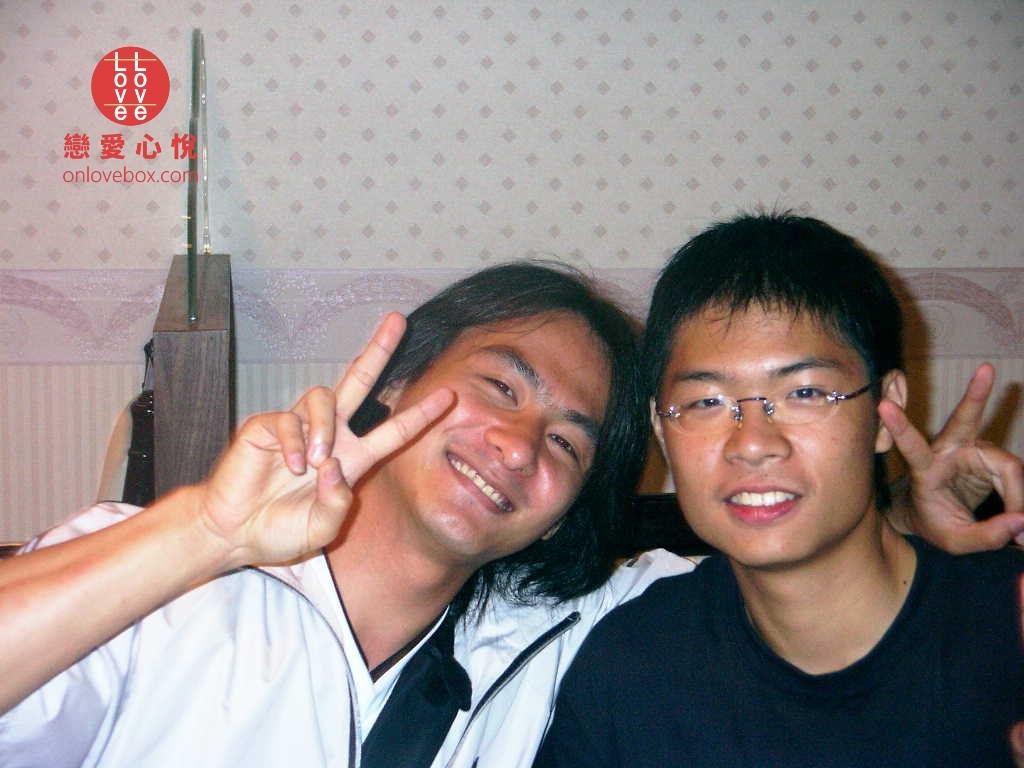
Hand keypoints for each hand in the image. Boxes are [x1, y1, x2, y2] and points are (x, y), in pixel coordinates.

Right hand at [196, 313, 452, 567]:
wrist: (234, 533)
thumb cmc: (278, 530)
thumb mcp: (319, 530)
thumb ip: (335, 506)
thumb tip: (334, 466)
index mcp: (350, 460)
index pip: (392, 431)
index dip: (420, 415)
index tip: (449, 396)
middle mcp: (329, 436)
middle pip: (359, 381)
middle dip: (378, 350)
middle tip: (399, 320)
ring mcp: (298, 427)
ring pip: (323, 397)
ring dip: (324, 427)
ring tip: (314, 462)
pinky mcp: (267, 426)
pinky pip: (288, 420)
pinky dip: (293, 443)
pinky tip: (288, 468)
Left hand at [878, 363, 1023, 552]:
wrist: (932, 517)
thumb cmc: (935, 524)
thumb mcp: (955, 540)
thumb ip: (986, 535)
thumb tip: (1022, 522)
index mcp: (926, 469)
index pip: (911, 447)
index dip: (899, 427)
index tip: (883, 406)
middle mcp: (948, 452)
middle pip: (964, 420)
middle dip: (976, 394)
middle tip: (986, 369)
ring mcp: (972, 451)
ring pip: (1009, 466)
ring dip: (1019, 498)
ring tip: (1021, 535)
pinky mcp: (990, 457)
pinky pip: (1016, 475)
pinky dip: (1021, 499)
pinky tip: (1021, 521)